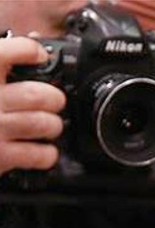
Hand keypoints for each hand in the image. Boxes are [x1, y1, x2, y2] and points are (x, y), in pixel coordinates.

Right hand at [0, 36, 65, 175]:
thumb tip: (36, 48)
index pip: (14, 49)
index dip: (31, 50)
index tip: (38, 55)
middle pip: (38, 94)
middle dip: (53, 98)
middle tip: (52, 100)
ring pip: (43, 123)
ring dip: (51, 125)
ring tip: (46, 124)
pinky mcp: (0, 155)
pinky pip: (39, 154)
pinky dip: (46, 153)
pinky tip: (39, 148)